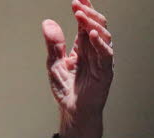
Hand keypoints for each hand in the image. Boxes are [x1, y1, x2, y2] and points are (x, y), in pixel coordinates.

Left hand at [43, 0, 113, 137]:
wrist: (72, 111)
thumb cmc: (67, 89)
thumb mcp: (54, 63)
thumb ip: (53, 44)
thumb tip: (48, 22)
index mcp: (83, 47)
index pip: (85, 23)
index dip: (83, 10)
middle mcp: (94, 51)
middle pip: (96, 25)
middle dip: (87, 13)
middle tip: (76, 4)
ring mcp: (101, 61)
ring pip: (103, 36)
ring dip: (92, 23)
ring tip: (80, 15)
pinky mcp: (105, 73)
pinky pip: (105, 55)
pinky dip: (99, 44)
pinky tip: (92, 34)